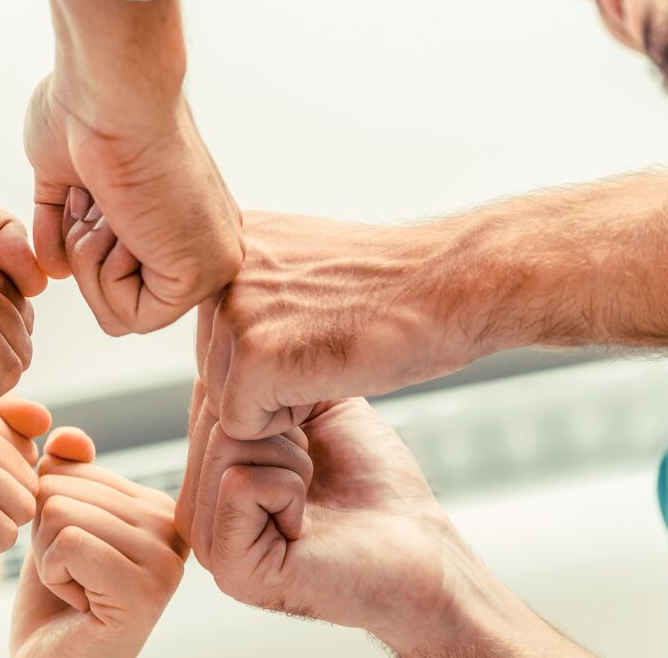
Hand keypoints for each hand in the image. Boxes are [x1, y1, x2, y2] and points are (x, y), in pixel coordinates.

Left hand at [13, 428, 186, 657]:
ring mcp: (165, 560)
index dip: (48, 511)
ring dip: (47, 558)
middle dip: (45, 535)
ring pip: (61, 512)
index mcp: (158, 506)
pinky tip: (79, 604)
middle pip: (64, 486)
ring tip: (77, 591)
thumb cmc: (55, 602)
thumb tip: (67, 437)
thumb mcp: (56, 523)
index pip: (73, 465)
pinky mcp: (145, 590)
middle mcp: (172, 528)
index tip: (77, 557)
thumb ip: (66, 473)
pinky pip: (66, 544)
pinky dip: (53, 575)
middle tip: (74, 578)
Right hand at [24, 0, 241, 334]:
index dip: (80, 242)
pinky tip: (121, 223)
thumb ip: (62, 224)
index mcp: (178, 218)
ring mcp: (207, 261)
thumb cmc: (84, 108)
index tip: (88, 192)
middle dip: (83, 254)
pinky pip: (129, 318)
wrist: (107, 86)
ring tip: (106, 207)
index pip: (120, 277)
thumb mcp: (63, 174)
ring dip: (89, 262)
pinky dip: (103, 274)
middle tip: (96, 200)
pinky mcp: (201, 276)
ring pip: (119, 317)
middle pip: (117, 303)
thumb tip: (55, 269)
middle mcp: (200, 242)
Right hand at [176, 384, 575, 655]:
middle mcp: (197, 508)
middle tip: (318, 471)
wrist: (419, 545)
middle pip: (217, 414)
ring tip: (314, 492)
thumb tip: (223, 323)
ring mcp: (207, 541)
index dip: (273, 399)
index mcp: (209, 474)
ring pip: (228, 441)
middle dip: (283, 428)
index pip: (212, 395)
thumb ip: (262, 374)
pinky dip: (291, 487)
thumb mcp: (312, 408)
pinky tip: (309, 520)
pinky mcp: (229, 565)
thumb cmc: (375, 482)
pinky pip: (241, 482)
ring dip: (293, 458)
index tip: (312, 439)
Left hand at [197, 210, 485, 439]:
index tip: (318, 324)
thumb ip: (255, 286)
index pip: (216, 333)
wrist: (454, 284)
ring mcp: (234, 312)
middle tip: (329, 342)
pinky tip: (332, 376)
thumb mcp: (305, 264)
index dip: (270, 351)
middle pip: (214, 369)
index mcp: (228, 242)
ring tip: (332, 354)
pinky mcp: (255, 359)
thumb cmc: (394, 286)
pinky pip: (245, 426)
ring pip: (225, 400)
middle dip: (268, 379)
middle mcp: (219, 272)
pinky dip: (291, 420)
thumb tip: (219, 326)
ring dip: (281, 399)